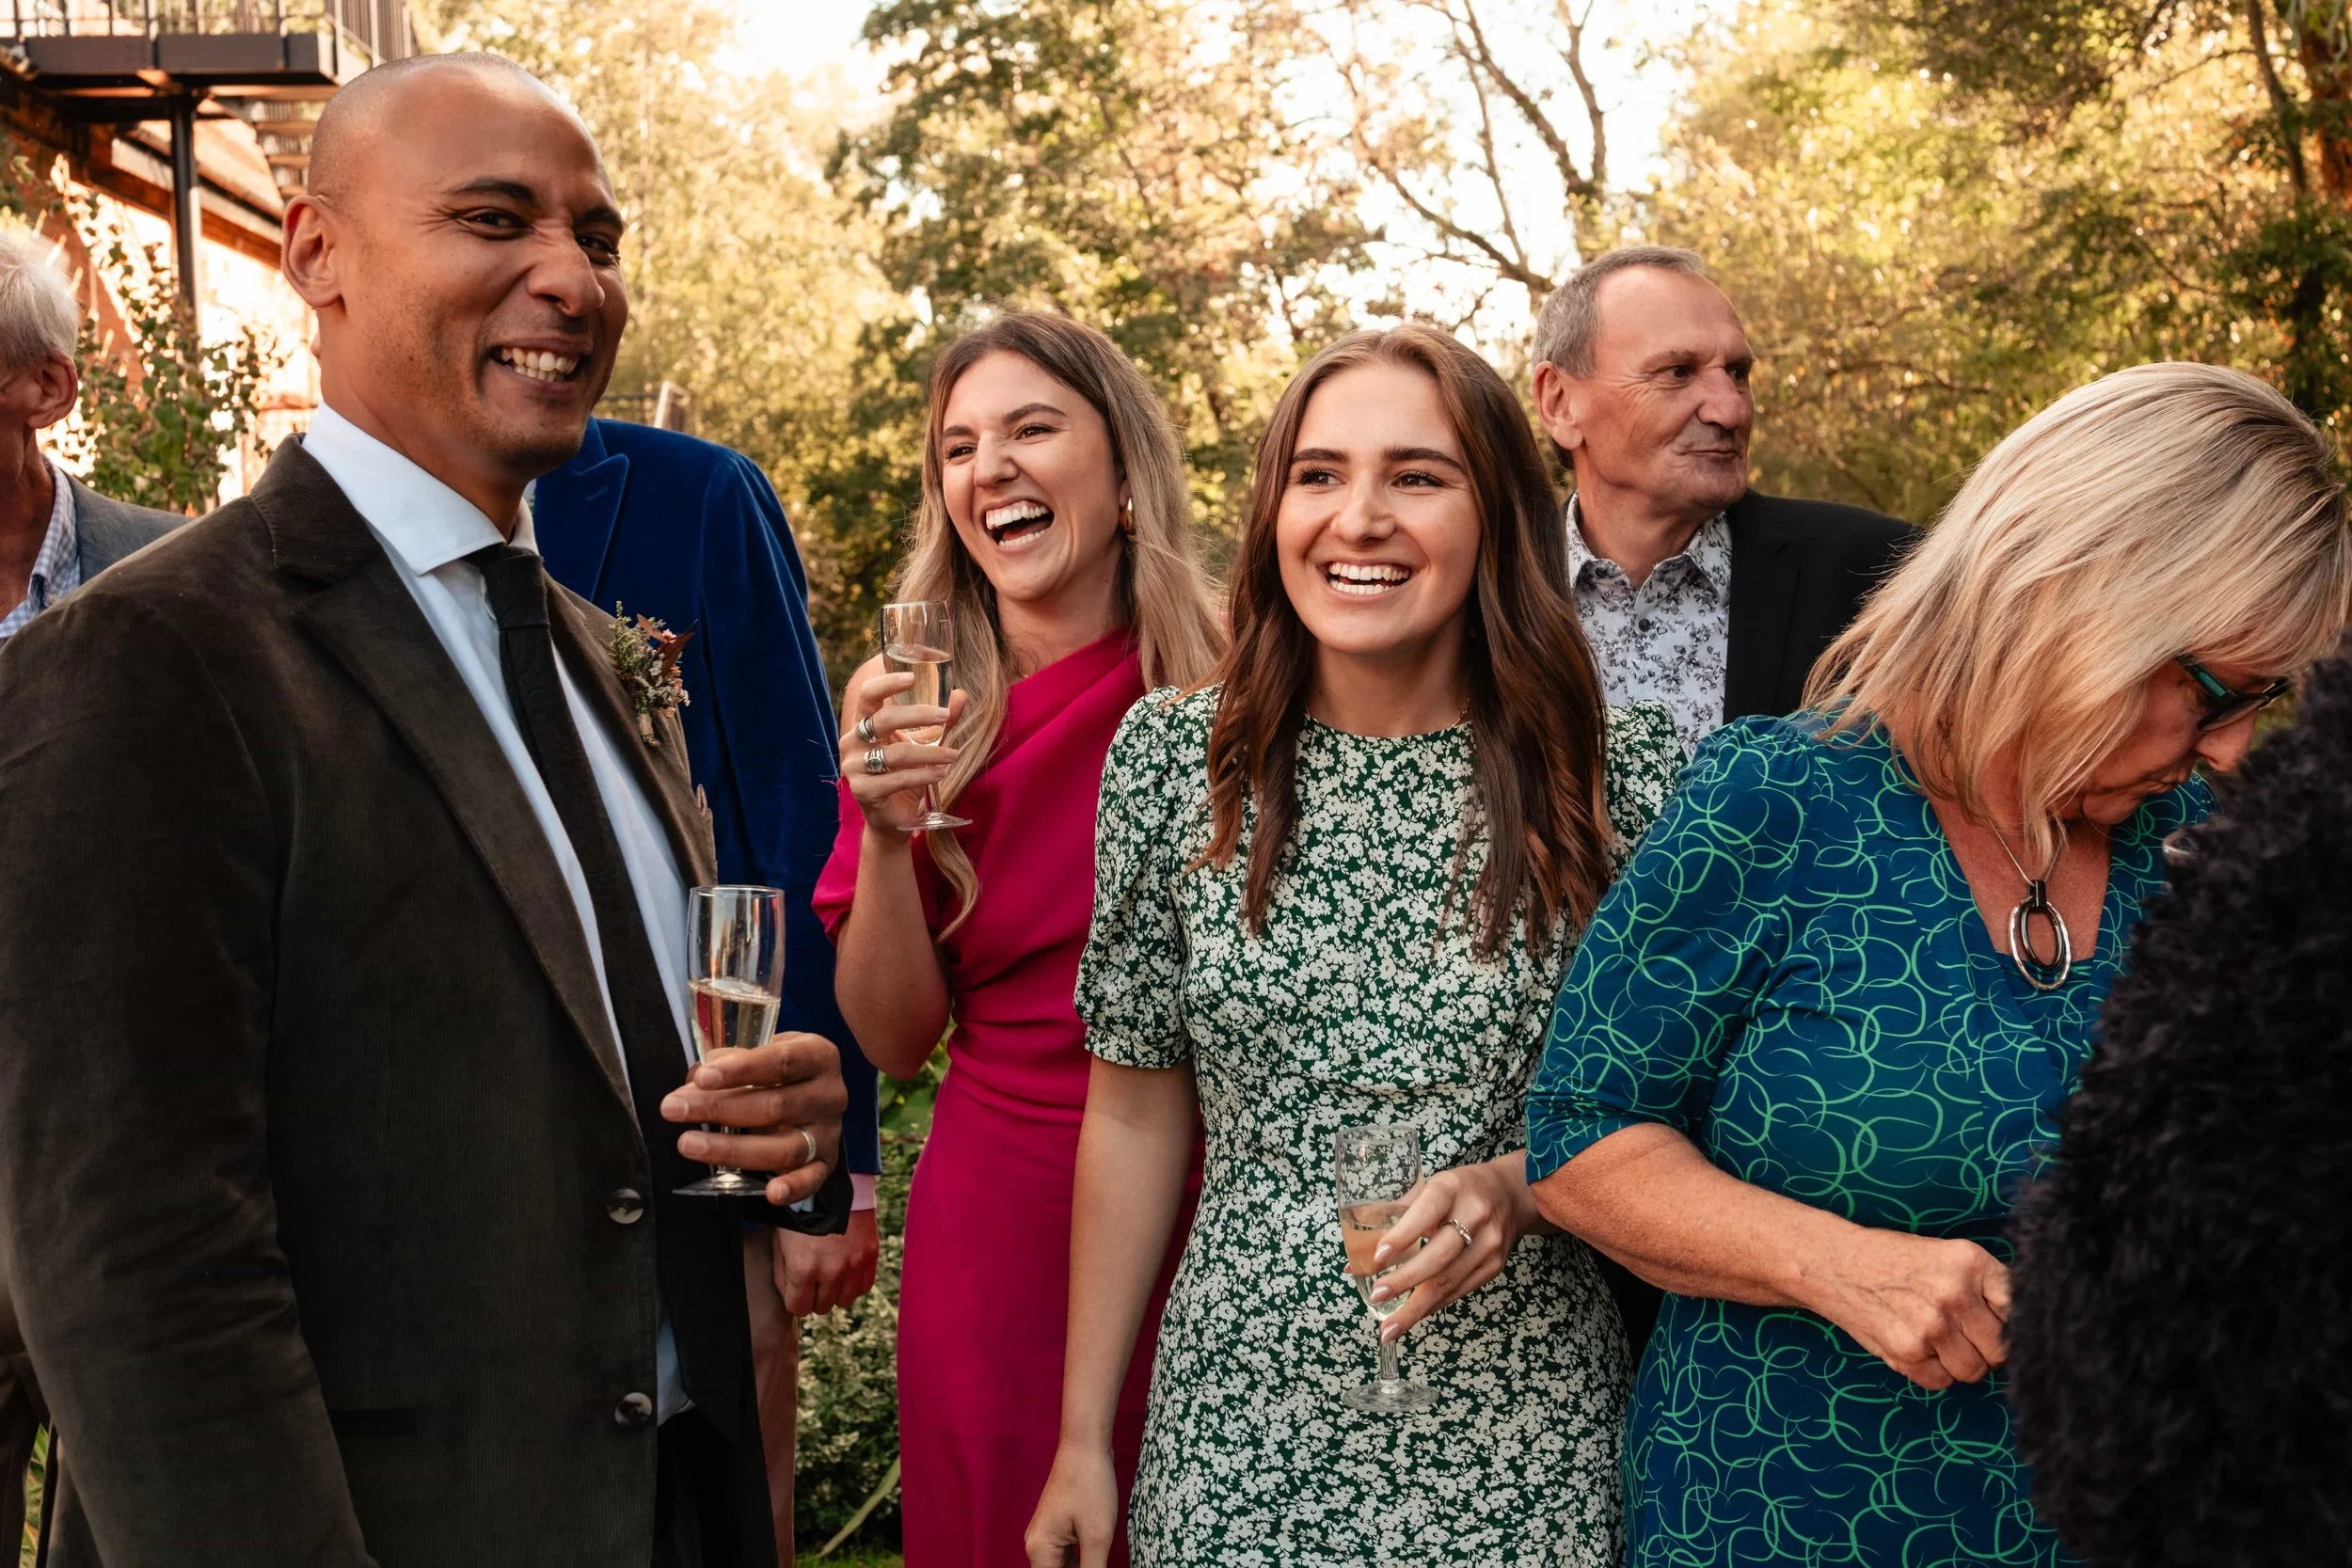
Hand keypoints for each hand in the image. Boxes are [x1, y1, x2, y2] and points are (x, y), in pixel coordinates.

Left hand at [659, 1031, 846, 1206]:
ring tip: (687, 1144)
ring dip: (733, 1149)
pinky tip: (770, 1193)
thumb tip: (695, 1082)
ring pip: (786, 1148)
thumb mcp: (763, 1050)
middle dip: (718, 1108)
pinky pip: (812, 1179)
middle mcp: (830, 1094)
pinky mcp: (826, 1163)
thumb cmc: (780, 1068)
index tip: (702, 1077)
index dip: (741, 1070)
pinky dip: (794, 1188)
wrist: (815, 1089)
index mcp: (818, 1056)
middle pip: (776, 1106)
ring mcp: (830, 1132)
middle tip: (672, 1108)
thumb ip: (732, 1062)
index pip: (781, 1062)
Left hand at [773, 1208, 879, 1315]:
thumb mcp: (780, 1243)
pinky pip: (864, 1287)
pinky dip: (854, 1283)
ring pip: (844, 1301)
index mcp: (803, 1269)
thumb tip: (792, 1298)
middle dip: (814, 1296)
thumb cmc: (799, 1213)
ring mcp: (854, 1264)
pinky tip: (845, 1269)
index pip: (799, 1308)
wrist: (830, 1185)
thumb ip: (783, 1276)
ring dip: (835, 1291)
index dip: (795, 1299)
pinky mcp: (870, 1255)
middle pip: (822, 1307)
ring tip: (829, 1273)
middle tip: (812, 1278)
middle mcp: (831, 1271)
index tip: (796, 1288)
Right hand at [839, 661, 967, 835]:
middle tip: (945, 716)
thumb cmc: (905, 775)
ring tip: (953, 755)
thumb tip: (961, 694)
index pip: (867, 696)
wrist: (894, 819)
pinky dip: (923, 775)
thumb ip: (938, 722)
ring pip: (895, 753)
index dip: (887, 683)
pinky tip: (940, 773)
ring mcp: (854, 768)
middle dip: (918, 715)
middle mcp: (852, 743)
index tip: (913, 678)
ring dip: (930, 753)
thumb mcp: (923, 745)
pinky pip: (897, 779)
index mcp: (862, 725)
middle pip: (883, 719)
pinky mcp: (863, 791)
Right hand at [1024, 1442, 1118, 1567]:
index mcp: (1039, 1550)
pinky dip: (1083, 1562)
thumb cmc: (1090, 1485)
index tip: (1095, 1567)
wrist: (1085, 1445)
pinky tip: (1099, 1559)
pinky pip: (1067, 1557)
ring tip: (1100, 1558)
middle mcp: (1036, 1545)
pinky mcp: (1058, 1528)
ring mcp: (1046, 1535)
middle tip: (1100, 1561)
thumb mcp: (1097, 1536)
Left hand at [1362, 1153, 1538, 1339]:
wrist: (1511, 1195)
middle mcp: (1474, 1215)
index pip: (1426, 1212)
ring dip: (1416, 1307)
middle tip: (1377, 1296)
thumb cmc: (1460, 1190)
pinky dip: (1433, 1305)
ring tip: (1390, 1327)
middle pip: (1439, 1254)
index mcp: (1451, 1189)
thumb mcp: (1430, 1187)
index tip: (1378, 1258)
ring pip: (1449, 1280)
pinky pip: (1459, 1291)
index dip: (1403, 1236)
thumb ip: (1395, 1215)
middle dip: (1405, 1280)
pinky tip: (1413, 1315)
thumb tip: (1355, 1252)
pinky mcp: (1494, 1266)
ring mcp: (1488, 1244)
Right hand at [1799, 1228, 2011, 1389]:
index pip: (2020, 1311)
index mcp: (1970, 1262)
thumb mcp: (1947, 1257)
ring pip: (1974, 1370)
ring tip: (1936, 1339)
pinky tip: (1915, 1345)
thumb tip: (2028, 1330)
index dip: (2013, 1326)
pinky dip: (1933, 1372)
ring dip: (1960, 1363)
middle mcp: (1954, 1293)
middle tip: (1964, 1336)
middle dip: (1987, 1350)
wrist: (1836, 1263)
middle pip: (2001, 1350)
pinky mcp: (1907, 1352)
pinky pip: (1942, 1382)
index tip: (1998, 1328)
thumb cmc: (1897, 1262)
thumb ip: (1986, 1288)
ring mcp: (1930, 1325)